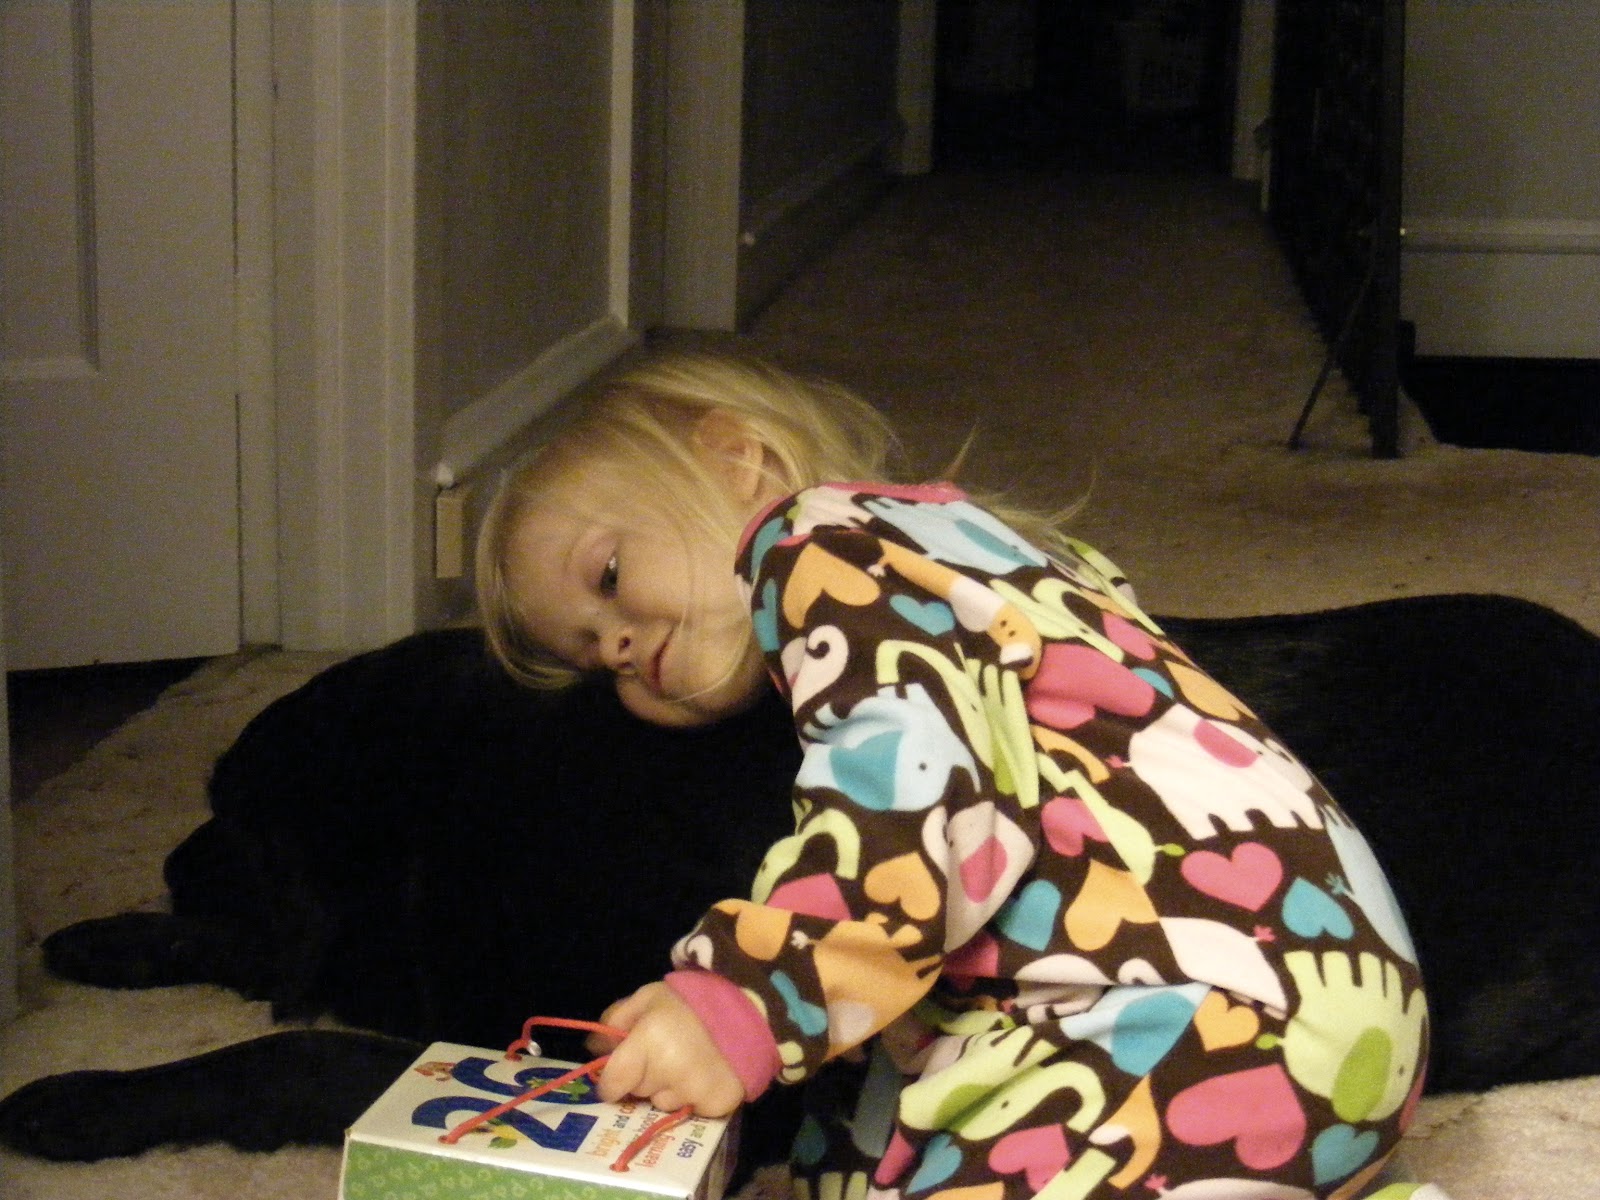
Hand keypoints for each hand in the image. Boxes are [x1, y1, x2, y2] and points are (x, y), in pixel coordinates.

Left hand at [586, 983, 743, 1117]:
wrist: (748, 1009)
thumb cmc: (690, 1002)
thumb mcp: (648, 997)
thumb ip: (616, 1020)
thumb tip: (593, 1049)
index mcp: (648, 1040)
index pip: (612, 1084)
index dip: (612, 1081)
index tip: (621, 1074)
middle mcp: (669, 1071)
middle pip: (638, 1092)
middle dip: (644, 1077)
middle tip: (664, 1053)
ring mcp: (694, 1091)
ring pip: (663, 1103)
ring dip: (669, 1088)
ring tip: (688, 1061)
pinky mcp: (717, 1106)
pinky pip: (690, 1111)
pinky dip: (694, 1098)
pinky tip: (705, 1074)